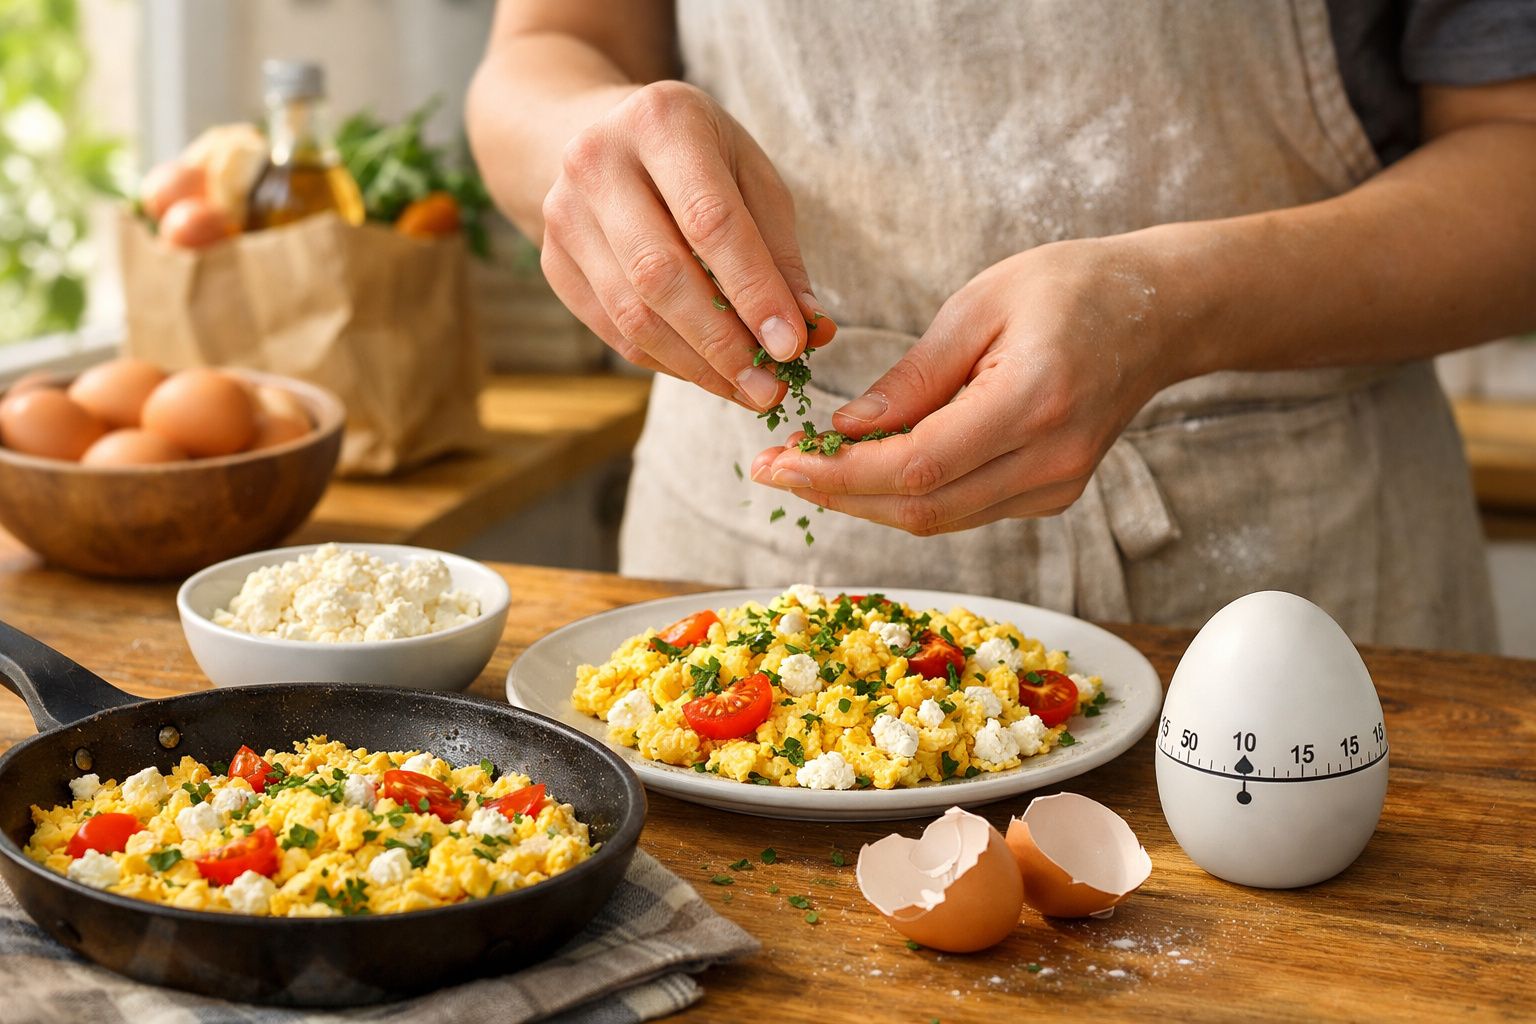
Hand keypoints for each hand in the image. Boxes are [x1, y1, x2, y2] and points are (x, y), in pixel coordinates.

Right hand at [539, 80, 835, 410]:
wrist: (601, 136)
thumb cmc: (697, 157)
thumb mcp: (749, 175)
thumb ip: (779, 250)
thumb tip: (810, 329)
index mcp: (661, 122)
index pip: (710, 220)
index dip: (753, 290)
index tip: (790, 345)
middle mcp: (598, 162)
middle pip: (661, 273)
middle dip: (722, 342)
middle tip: (769, 387)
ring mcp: (564, 213)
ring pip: (632, 313)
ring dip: (696, 365)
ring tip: (746, 390)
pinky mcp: (552, 260)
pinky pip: (612, 330)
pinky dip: (666, 362)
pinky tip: (708, 374)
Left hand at [749, 239, 1189, 533]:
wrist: (1160, 313)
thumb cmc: (1071, 288)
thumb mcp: (981, 304)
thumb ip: (914, 375)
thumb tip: (847, 429)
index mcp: (1031, 402)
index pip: (915, 468)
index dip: (837, 475)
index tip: (776, 462)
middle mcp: (1048, 460)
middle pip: (920, 510)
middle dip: (836, 494)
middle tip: (773, 469)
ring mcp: (1055, 487)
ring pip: (938, 520)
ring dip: (864, 501)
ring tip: (807, 466)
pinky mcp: (1052, 494)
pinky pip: (963, 509)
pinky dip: (906, 495)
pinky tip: (866, 466)